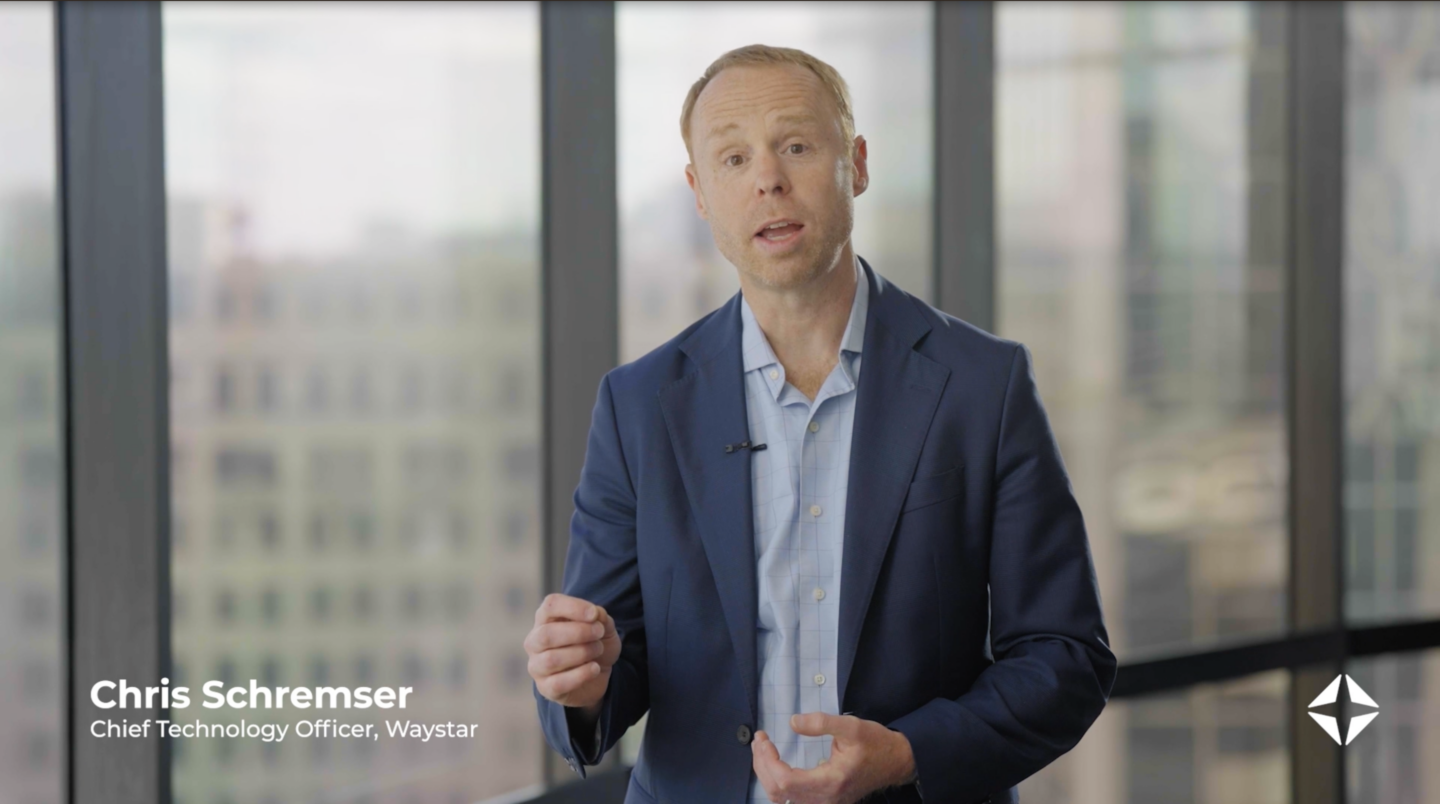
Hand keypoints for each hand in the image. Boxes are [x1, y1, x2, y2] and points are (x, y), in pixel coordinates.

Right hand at [525, 594, 621, 709]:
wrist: (599, 675)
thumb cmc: (594, 644)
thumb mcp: (604, 627)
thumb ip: (600, 617)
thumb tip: (596, 613)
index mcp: (546, 619)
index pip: (550, 605)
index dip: (573, 607)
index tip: (594, 614)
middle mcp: (535, 641)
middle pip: (546, 634)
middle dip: (578, 632)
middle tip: (599, 633)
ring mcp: (537, 666)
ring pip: (551, 660)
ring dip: (581, 653)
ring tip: (598, 650)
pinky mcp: (545, 688)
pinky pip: (558, 683)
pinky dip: (581, 675)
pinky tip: (594, 668)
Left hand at [751, 713, 915, 803]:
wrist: (896, 762)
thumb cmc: (876, 744)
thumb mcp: (851, 726)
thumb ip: (821, 723)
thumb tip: (792, 722)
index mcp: (831, 781)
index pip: (785, 781)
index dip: (768, 760)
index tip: (764, 739)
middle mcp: (825, 799)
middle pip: (779, 792)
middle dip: (762, 764)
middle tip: (759, 740)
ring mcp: (825, 803)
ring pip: (782, 799)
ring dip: (767, 774)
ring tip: (763, 750)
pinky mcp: (824, 801)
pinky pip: (792, 799)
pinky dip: (778, 782)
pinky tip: (775, 765)